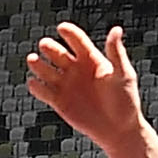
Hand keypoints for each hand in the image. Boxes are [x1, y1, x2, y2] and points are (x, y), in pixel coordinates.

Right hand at [27, 21, 145, 151]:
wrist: (119, 130)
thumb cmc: (125, 100)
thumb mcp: (123, 74)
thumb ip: (116, 52)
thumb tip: (116, 29)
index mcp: (91, 58)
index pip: (76, 40)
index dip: (68, 32)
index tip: (62, 28)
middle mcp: (75, 68)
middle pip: (56, 52)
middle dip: (49, 47)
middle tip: (45, 45)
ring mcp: (65, 84)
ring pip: (45, 69)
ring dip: (37, 63)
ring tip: (32, 60)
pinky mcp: (58, 101)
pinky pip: (42, 91)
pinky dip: (35, 86)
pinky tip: (34, 83)